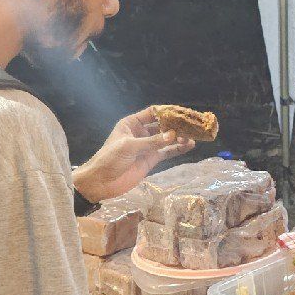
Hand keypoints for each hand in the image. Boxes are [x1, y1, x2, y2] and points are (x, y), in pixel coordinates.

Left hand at [73, 107, 195, 202]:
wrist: (101, 182)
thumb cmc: (110, 159)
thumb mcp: (129, 147)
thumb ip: (152, 141)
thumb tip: (173, 135)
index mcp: (131, 123)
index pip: (152, 113)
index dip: (167, 112)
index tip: (182, 112)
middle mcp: (141, 132)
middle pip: (162, 125)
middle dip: (176, 125)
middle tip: (191, 125)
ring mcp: (147, 146)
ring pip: (167, 139)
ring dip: (179, 137)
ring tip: (192, 137)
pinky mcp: (152, 159)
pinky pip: (167, 152)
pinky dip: (178, 149)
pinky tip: (189, 146)